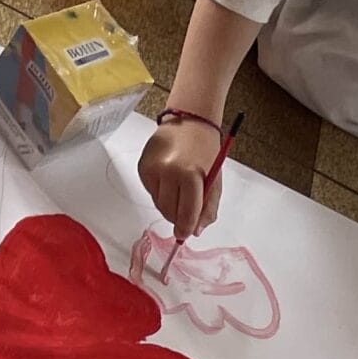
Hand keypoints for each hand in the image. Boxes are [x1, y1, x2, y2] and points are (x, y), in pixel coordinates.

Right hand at [139, 116, 224, 239]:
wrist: (188, 124)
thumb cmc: (205, 153)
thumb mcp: (215, 182)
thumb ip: (208, 209)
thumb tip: (195, 231)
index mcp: (190, 175)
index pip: (185, 213)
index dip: (185, 228)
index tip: (185, 234)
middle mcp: (167, 171)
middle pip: (169, 212)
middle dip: (178, 218)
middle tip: (186, 213)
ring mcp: (152, 168)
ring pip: (158, 204)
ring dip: (169, 206)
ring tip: (180, 191)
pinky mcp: (142, 167)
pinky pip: (151, 192)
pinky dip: (160, 193)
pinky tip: (170, 181)